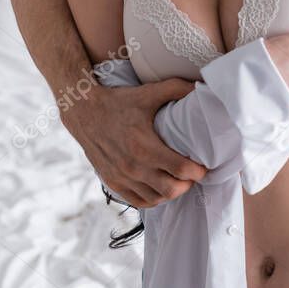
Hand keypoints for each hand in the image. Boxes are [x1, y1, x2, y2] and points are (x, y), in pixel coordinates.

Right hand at [63, 77, 207, 208]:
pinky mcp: (113, 182)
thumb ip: (177, 88)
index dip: (198, 171)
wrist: (84, 111)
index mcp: (145, 146)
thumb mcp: (149, 92)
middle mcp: (133, 166)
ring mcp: (122, 177)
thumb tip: (201, 86)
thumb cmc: (120, 101)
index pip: (181, 169)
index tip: (204, 166)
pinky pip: (139, 201)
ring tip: (179, 181)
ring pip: (156, 198)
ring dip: (172, 192)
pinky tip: (161, 188)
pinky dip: (154, 199)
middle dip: (188, 183)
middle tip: (194, 174)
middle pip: (171, 189)